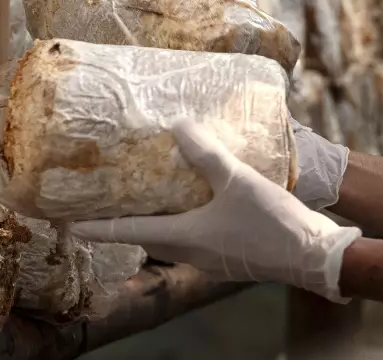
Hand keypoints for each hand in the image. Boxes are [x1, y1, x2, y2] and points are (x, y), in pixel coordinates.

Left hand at [68, 120, 361, 301]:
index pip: (129, 232)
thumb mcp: (237, 180)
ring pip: (174, 238)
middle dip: (128, 221)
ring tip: (152, 193)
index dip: (97, 227)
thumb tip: (178, 125)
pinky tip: (200, 201)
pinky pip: (198, 238)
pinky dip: (187, 220)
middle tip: (110, 200)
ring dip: (160, 219)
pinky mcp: (233, 255)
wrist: (315, 256)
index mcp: (185, 238)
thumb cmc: (271, 222)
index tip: (68, 224)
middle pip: (149, 237)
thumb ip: (207, 154)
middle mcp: (192, 253)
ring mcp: (213, 258)